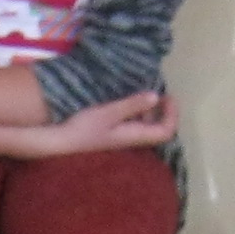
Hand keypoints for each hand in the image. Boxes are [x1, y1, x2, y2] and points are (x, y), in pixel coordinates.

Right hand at [44, 89, 179, 156]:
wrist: (62, 141)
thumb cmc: (84, 127)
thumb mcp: (109, 113)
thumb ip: (132, 105)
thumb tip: (155, 96)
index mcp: (135, 135)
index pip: (165, 131)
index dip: (172, 114)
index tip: (166, 95)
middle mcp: (132, 139)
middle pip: (158, 129)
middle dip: (162, 111)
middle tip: (157, 92)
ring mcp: (123, 138)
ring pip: (146, 126)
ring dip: (148, 110)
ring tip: (142, 93)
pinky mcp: (113, 134)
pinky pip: (134, 124)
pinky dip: (136, 112)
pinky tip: (126, 101)